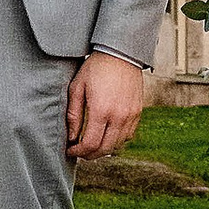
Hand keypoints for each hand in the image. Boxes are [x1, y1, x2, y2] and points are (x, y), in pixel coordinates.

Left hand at [66, 50, 149, 164]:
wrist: (120, 53)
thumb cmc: (96, 68)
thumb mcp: (77, 87)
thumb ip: (73, 114)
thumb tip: (72, 137)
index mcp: (101, 110)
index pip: (90, 144)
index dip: (78, 152)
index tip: (70, 150)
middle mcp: (118, 116)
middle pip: (104, 149)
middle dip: (89, 155)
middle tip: (79, 151)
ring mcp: (130, 115)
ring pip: (117, 145)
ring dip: (103, 150)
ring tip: (91, 145)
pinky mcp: (138, 112)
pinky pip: (128, 136)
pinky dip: (116, 141)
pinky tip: (107, 135)